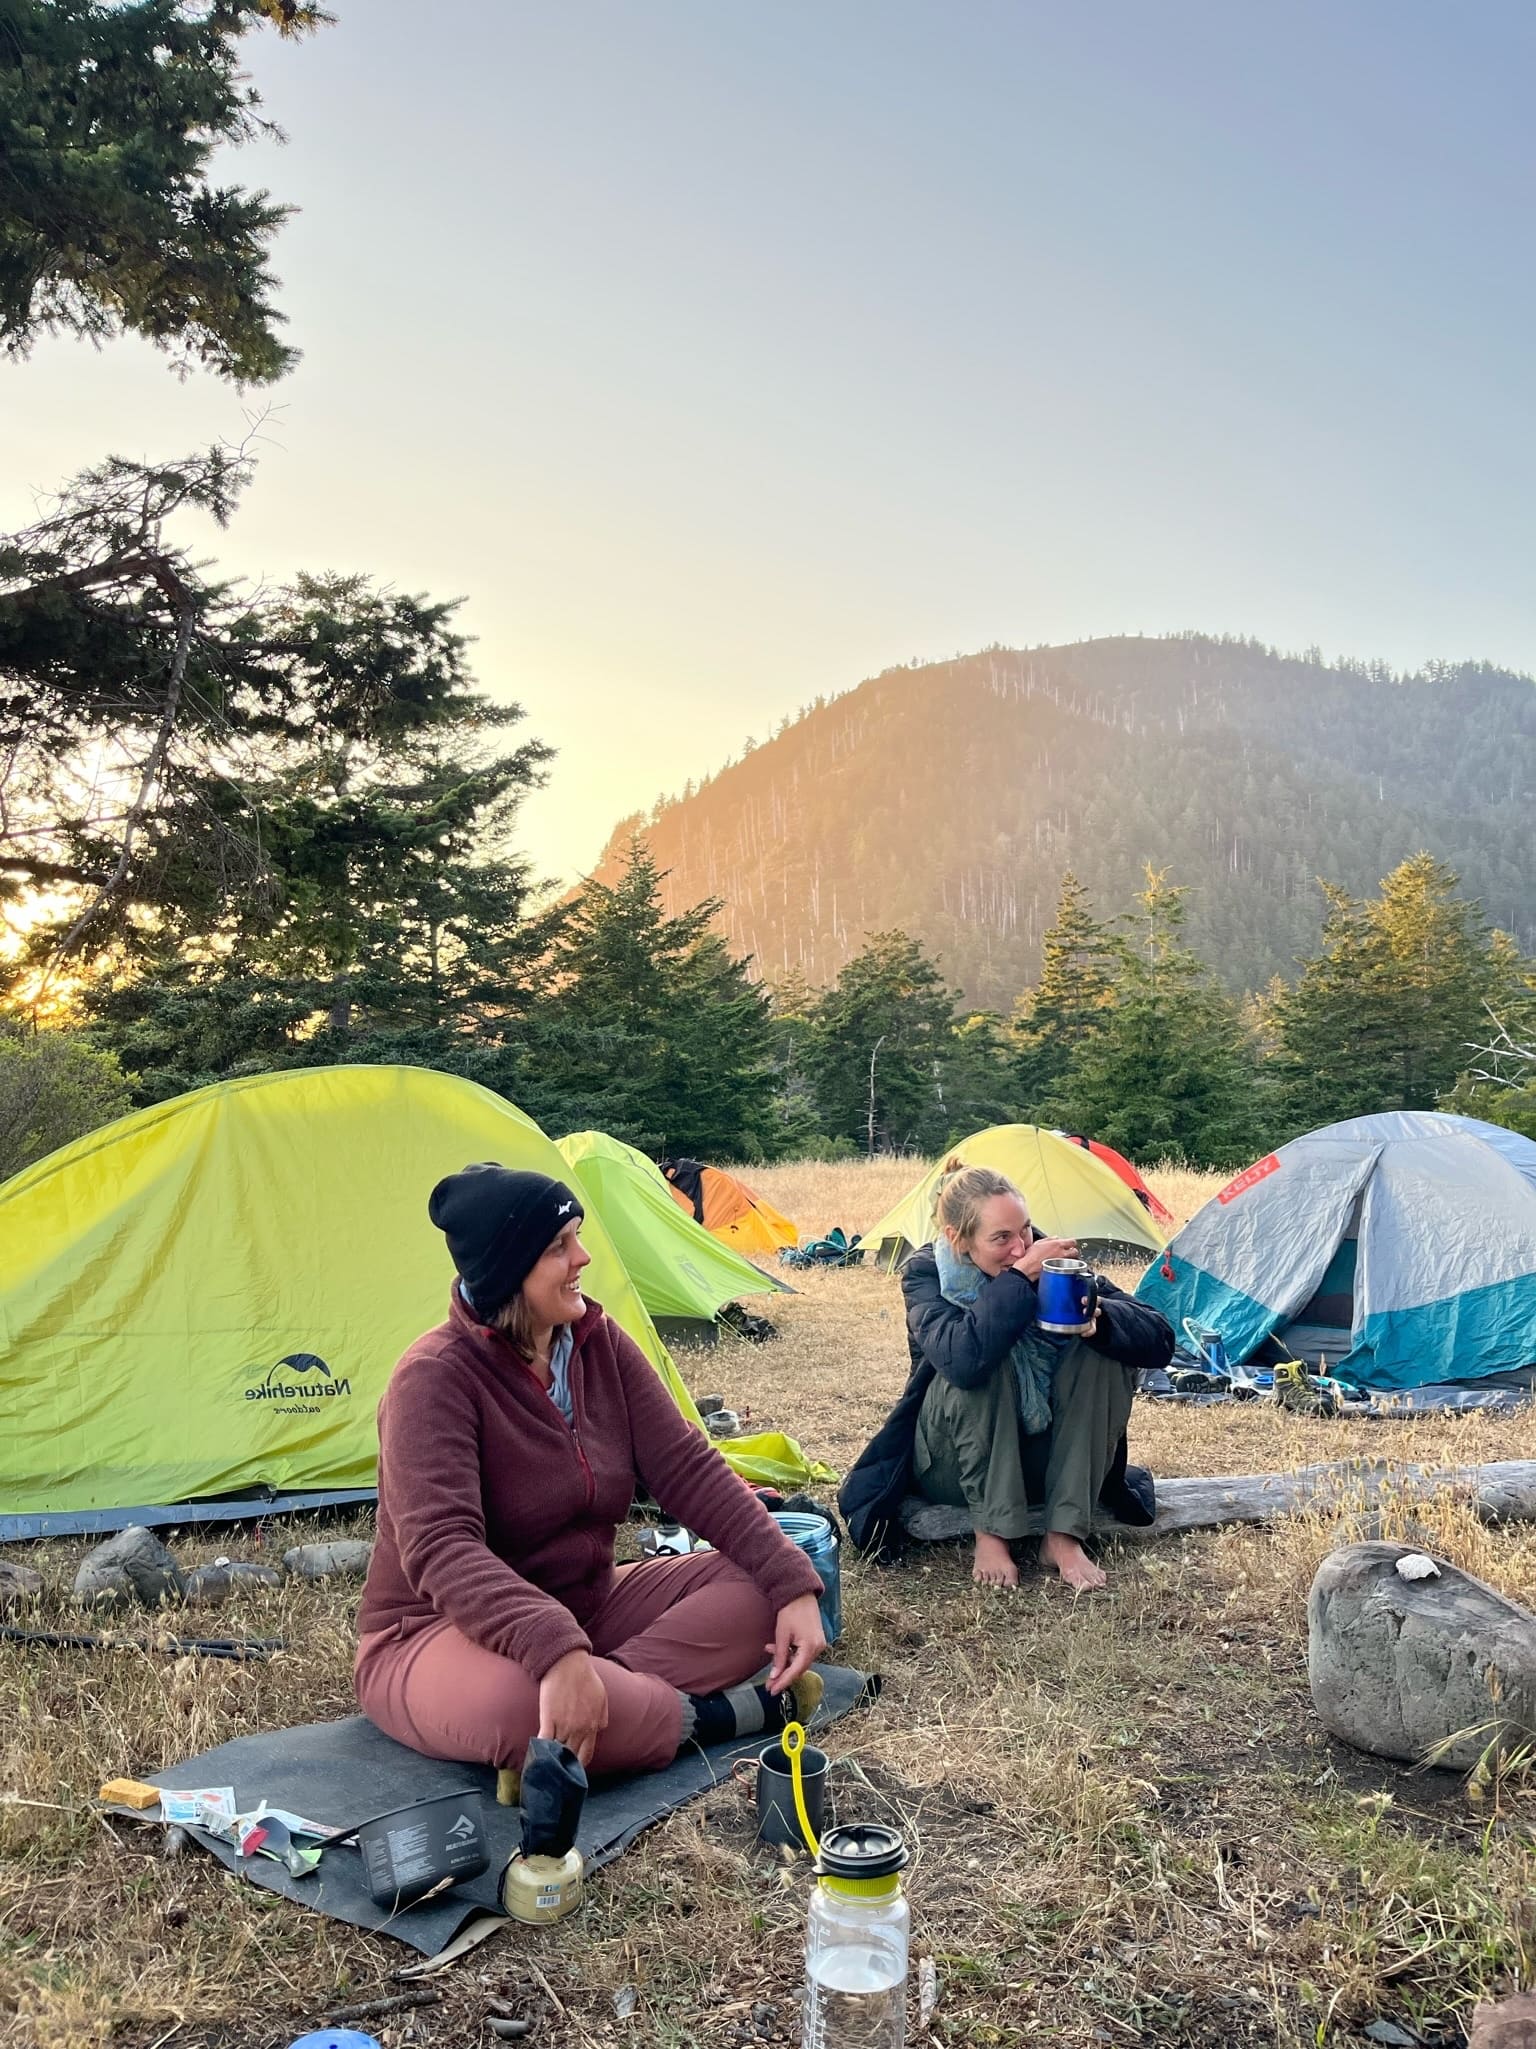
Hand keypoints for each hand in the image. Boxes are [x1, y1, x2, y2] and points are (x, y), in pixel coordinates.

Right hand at [536, 1648, 608, 1767]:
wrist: (568, 1663)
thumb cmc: (585, 1677)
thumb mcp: (601, 1697)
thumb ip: (602, 1716)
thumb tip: (601, 1728)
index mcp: (593, 1726)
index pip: (586, 1755)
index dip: (578, 1766)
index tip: (571, 1769)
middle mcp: (580, 1730)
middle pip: (571, 1758)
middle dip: (564, 1767)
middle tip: (556, 1772)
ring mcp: (564, 1726)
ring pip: (558, 1754)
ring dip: (551, 1762)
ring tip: (544, 1769)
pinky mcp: (549, 1720)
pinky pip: (544, 1743)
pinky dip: (539, 1752)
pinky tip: (535, 1758)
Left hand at [764, 1593, 826, 1695]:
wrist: (800, 1594)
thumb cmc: (790, 1611)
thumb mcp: (782, 1635)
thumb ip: (779, 1657)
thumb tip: (775, 1676)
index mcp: (811, 1647)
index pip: (796, 1671)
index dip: (783, 1682)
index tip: (772, 1690)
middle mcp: (819, 1648)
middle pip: (799, 1668)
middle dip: (783, 1675)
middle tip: (769, 1683)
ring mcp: (819, 1644)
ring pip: (800, 1661)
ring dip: (786, 1662)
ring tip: (770, 1657)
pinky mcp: (816, 1640)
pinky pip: (803, 1653)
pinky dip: (791, 1654)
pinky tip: (778, 1649)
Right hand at [1013, 1235, 1078, 1281]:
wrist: (1029, 1268)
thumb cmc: (1031, 1256)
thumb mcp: (1039, 1242)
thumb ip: (1050, 1239)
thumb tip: (1056, 1238)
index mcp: (1057, 1244)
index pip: (1072, 1242)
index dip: (1071, 1243)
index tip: (1069, 1244)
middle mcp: (1062, 1253)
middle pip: (1075, 1251)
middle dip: (1073, 1251)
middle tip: (1068, 1252)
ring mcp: (1062, 1263)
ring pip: (1073, 1260)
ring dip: (1071, 1259)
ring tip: (1065, 1259)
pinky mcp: (1060, 1270)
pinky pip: (1067, 1267)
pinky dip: (1066, 1266)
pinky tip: (1061, 1266)